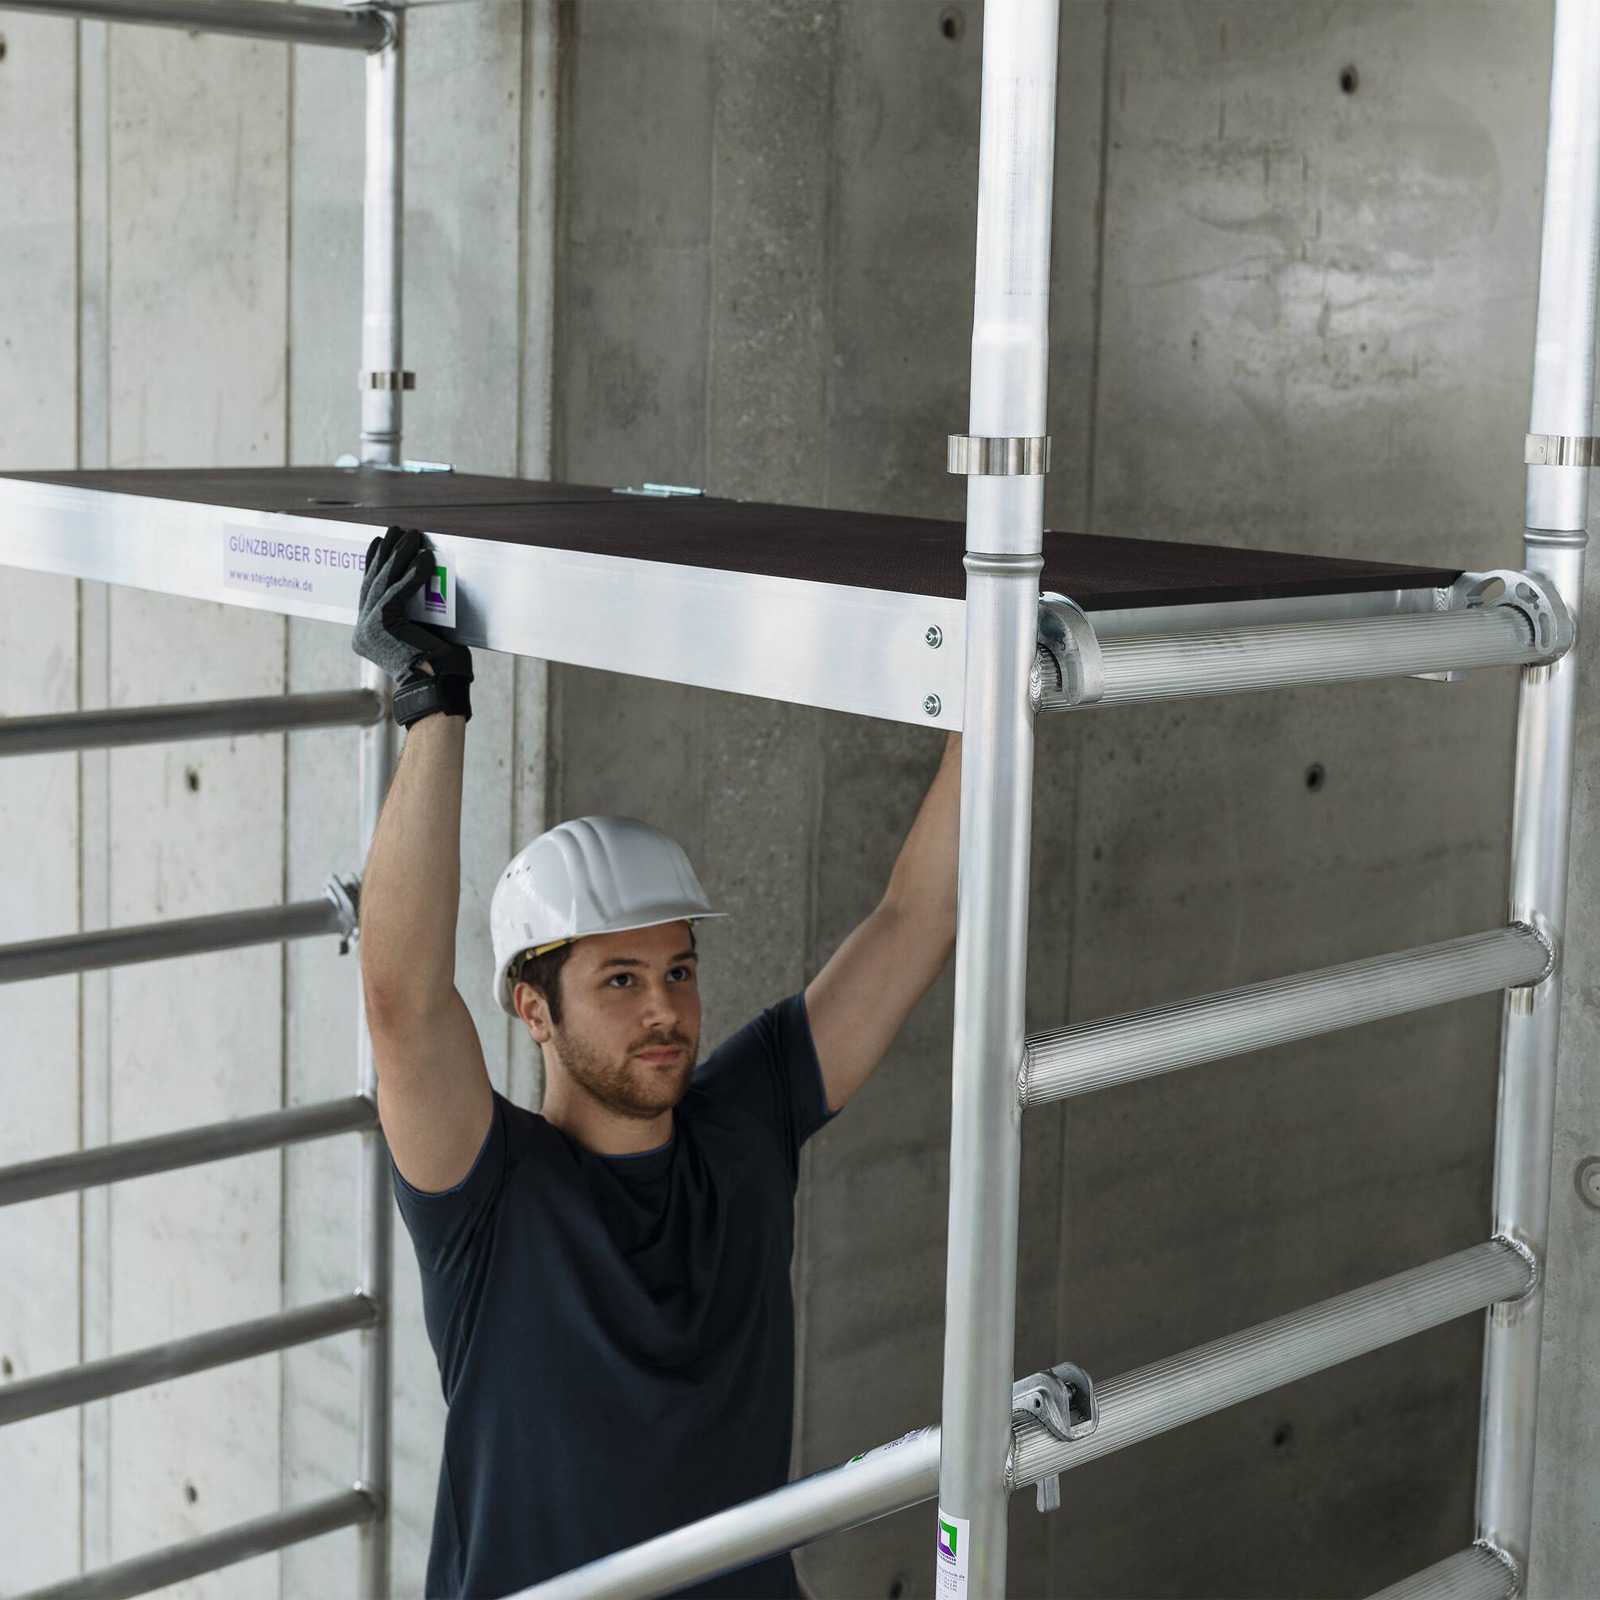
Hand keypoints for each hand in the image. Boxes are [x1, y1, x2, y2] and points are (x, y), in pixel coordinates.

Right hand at [353, 526, 473, 726]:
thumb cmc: (439, 665)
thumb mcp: (422, 629)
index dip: (373, 563)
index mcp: (368, 635)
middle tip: (395, 530)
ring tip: (412, 535)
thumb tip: (423, 574)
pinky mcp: (381, 624)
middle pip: (374, 581)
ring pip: (384, 582)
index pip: (369, 590)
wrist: (438, 687)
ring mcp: (368, 628)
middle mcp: (362, 632)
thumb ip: (415, 607)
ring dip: (400, 555)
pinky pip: (399, 591)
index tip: (380, 542)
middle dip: (386, 553)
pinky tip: (424, 558)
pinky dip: (414, 574)